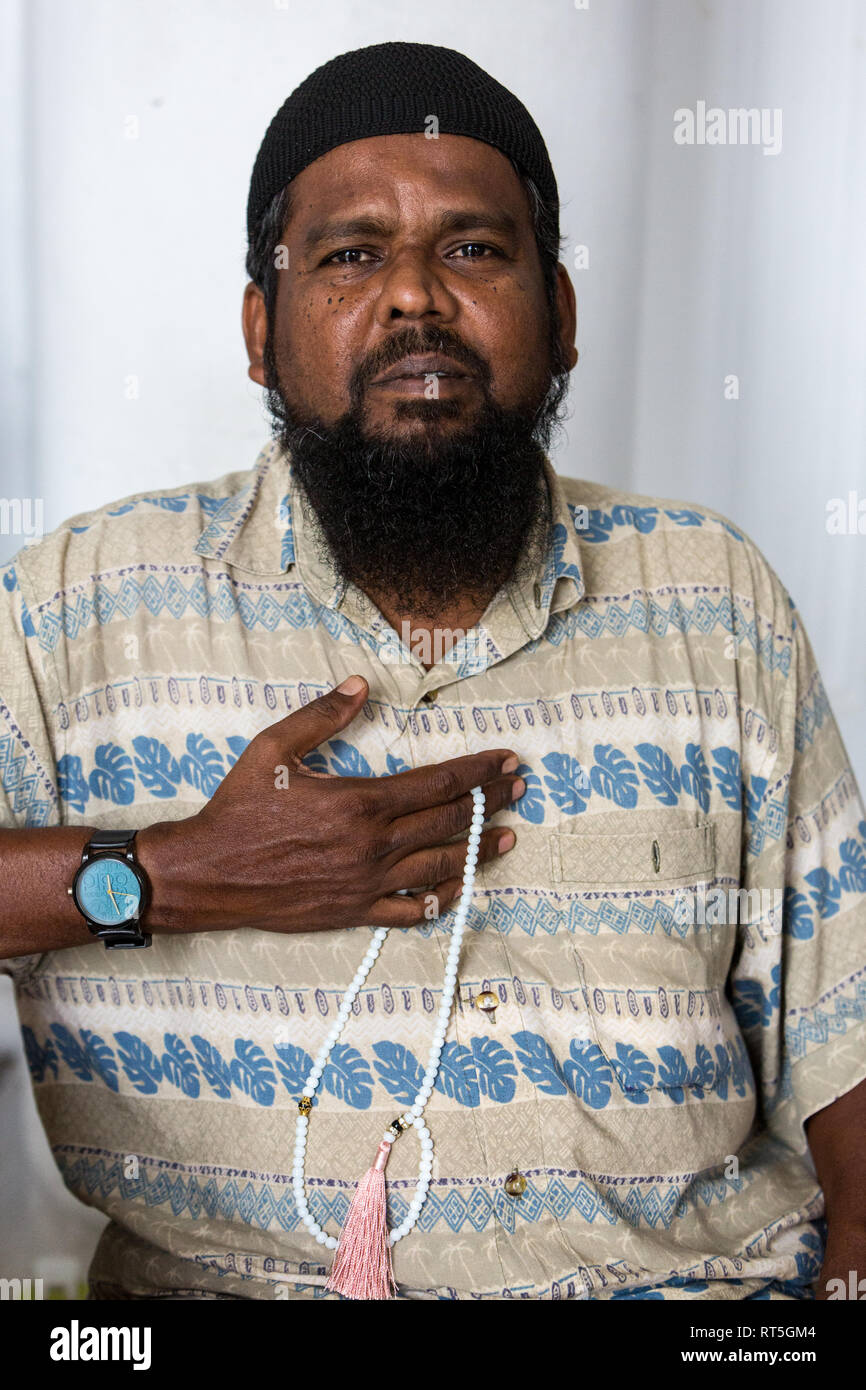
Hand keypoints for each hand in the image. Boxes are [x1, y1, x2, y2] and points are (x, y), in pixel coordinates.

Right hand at [138, 675, 523, 935]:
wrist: (208, 874)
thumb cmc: (238, 809)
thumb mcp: (273, 749)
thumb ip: (322, 715)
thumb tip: (361, 685)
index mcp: (361, 802)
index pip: (439, 783)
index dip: (480, 770)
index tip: (507, 760)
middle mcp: (374, 845)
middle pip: (450, 820)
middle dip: (491, 801)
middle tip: (520, 788)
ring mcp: (368, 883)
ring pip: (442, 866)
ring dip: (480, 850)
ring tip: (508, 836)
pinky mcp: (355, 912)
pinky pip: (411, 911)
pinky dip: (441, 898)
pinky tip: (459, 887)